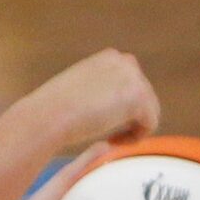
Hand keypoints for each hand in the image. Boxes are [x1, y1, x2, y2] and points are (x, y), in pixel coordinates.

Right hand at [31, 49, 159, 154]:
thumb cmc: (54, 109)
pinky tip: (112, 141)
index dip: (122, 106)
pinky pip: (150, 124)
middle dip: (129, 117)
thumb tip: (112, 104)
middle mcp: (125, 62)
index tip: (104, 121)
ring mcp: (134, 78)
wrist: (49, 115)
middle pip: (145, 95)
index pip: (131, 82)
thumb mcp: (78, 89)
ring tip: (109, 139)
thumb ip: (99, 89)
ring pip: (150, 110)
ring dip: (132, 127)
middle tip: (108, 134)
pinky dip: (134, 137)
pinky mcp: (139, 98)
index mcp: (110, 58)